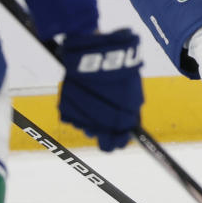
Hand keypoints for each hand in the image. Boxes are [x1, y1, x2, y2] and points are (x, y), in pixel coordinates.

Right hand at [58, 29, 143, 151]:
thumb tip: (131, 126)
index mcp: (122, 123)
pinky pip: (73, 118)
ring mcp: (84, 121)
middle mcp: (102, 127)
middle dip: (105, 135)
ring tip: (94, 100)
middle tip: (104, 123)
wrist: (97, 59)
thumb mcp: (133, 95)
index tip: (119, 138)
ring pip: (87, 129)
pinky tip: (83, 96)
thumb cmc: (120, 74)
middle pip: (103, 143)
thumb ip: (131, 113)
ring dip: (91, 120)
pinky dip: (77, 111)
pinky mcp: (68, 113)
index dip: (120, 141)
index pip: (120, 143)